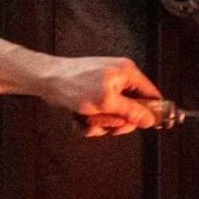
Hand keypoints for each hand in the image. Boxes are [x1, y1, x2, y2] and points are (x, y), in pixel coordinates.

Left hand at [43, 56, 161, 136]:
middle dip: (117, 122)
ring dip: (100, 124)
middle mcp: (119, 79)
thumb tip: (150, 119)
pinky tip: (79, 119)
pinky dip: (90, 122)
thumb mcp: (106, 102)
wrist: (46, 80)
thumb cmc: (74, 85)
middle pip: (133, 110)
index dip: (151, 111)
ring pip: (114, 117)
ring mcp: (106, 89)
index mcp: (127, 73)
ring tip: (87, 119)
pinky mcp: (93, 97)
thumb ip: (131, 111)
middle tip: (107, 125)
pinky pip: (100, 116)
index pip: (151, 94)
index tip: (147, 126)